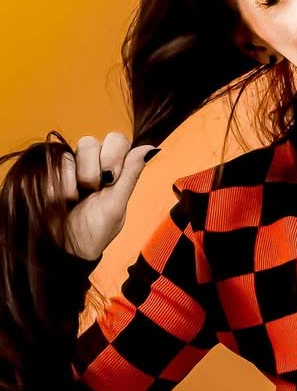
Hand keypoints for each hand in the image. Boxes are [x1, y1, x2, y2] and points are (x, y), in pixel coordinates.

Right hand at [47, 133, 159, 260]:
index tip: (111, 179)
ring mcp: (72, 166)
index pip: (118, 141)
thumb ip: (131, 174)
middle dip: (96, 165)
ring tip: (79, 197)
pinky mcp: (52, 171)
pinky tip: (64, 200)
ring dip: (82, 175)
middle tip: (95, 187)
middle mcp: (93, 162)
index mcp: (115, 169)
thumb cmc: (95, 230)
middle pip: (94, 141)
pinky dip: (62, 184)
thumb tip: (150, 148)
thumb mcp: (117, 204)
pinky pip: (58, 162)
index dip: (115, 155)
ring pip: (78, 147)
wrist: (65, 249)